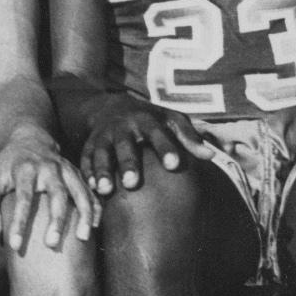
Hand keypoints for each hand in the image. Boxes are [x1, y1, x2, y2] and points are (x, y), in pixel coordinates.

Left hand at [0, 127, 93, 254]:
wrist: (29, 139)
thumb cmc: (7, 167)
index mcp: (24, 170)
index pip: (22, 199)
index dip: (18, 223)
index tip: (14, 244)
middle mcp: (48, 168)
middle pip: (56, 195)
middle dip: (56, 220)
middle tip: (52, 243)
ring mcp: (66, 170)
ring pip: (79, 192)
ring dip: (83, 215)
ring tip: (83, 237)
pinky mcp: (77, 173)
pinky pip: (89, 191)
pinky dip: (94, 207)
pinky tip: (94, 226)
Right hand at [78, 96, 213, 197]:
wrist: (111, 107)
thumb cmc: (150, 119)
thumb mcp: (171, 120)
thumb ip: (189, 137)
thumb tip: (211, 155)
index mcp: (147, 120)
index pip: (158, 134)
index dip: (165, 148)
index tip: (173, 165)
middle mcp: (124, 128)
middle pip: (125, 146)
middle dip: (127, 164)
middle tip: (132, 183)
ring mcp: (104, 136)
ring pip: (101, 153)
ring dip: (102, 170)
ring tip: (105, 189)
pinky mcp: (89, 144)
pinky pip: (85, 158)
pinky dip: (87, 171)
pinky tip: (91, 187)